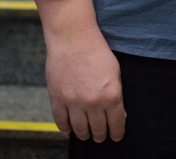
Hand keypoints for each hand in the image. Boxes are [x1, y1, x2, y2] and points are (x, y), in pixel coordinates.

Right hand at [43, 22, 125, 141]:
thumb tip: (118, 115)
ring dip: (84, 134)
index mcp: (111, 95)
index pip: (116, 124)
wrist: (73, 37)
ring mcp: (73, 101)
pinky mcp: (57, 98)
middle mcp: (93, 102)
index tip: (115, 137)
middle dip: (100, 135)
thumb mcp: (115, 72)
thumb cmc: (97, 51)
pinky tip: (69, 129)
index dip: (116, 133)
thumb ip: (116, 95)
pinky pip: (61, 121)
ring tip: (86, 135)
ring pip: (80, 129)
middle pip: (98, 129)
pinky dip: (66, 128)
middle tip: (100, 137)